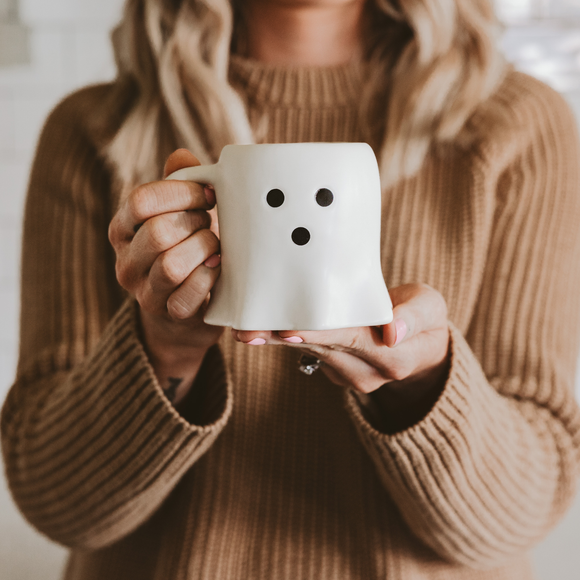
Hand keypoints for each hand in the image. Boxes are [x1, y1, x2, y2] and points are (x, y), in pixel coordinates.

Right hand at [108, 149, 222, 403]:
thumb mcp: (179, 215)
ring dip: (202, 249)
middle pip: (157, 233)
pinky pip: (188, 294)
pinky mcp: (169, 315)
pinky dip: (209, 277)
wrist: (186, 312)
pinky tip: (218, 267)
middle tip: (211, 223)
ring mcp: (144, 292)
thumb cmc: (186, 251)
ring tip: (215, 246)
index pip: (141, 201)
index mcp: (122, 230)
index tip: (208, 194)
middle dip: (194, 223)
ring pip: (171, 266)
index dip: (180, 192)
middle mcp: (125, 262)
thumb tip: (182, 156)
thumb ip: (178, 184)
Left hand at [232, 284, 449, 424]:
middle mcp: (367, 373)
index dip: (319, 335)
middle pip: (321, 349)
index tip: (288, 330)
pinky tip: (264, 326)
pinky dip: (287, 338)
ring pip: (309, 353)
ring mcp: (348, 376)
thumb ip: (414, 316)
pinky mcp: (334, 371)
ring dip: (277, 341)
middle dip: (283, 338)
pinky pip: (308, 353)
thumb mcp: (431, 308)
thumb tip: (392, 331)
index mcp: (393, 357)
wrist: (420, 346)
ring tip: (245, 329)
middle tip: (248, 329)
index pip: (351, 341)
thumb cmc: (423, 319)